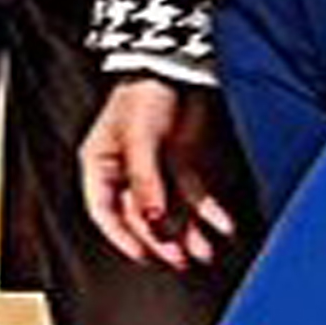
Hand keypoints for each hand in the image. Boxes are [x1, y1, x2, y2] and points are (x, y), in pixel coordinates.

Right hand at [81, 76, 239, 270]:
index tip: (144, 257)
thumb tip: (153, 222)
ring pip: (170, 212)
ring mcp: (157, 169)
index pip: (104, 212)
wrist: (178, 63)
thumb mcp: (141, 139)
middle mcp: (127, 173)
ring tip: (205, 254)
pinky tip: (223, 226)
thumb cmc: (145, 94)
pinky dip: (209, 212)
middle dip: (161, 241)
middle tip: (180, 261)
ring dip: (187, 234)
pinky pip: (195, 195)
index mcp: (102, 165)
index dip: (122, 238)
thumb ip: (147, 182)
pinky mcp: (184, 162)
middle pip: (140, 218)